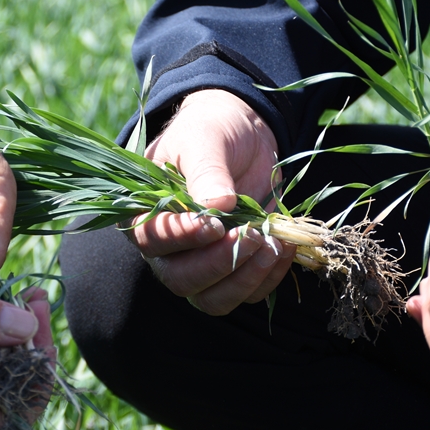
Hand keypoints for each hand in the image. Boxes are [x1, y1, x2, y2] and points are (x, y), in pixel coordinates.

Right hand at [129, 89, 294, 314]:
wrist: (242, 133)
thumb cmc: (211, 130)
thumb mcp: (204, 140)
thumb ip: (206, 172)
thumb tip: (218, 205)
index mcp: (147, 213)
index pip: (153, 240)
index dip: (182, 238)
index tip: (215, 224)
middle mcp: (169, 248)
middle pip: (182, 279)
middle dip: (219, 263)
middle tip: (250, 233)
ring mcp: (201, 262)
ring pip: (213, 298)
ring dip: (245, 279)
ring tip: (272, 245)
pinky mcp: (234, 268)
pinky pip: (247, 293)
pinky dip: (268, 277)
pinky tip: (282, 247)